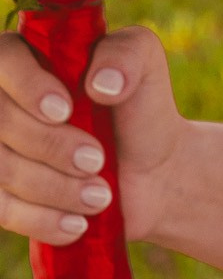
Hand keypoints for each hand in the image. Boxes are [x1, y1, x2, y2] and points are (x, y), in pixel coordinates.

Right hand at [0, 25, 187, 248]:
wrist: (152, 171)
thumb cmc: (141, 108)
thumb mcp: (146, 66)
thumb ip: (127, 54)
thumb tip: (100, 83)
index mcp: (30, 56)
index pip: (4, 59)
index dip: (27, 87)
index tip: (65, 111)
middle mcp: (5, 100)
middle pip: (0, 121)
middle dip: (51, 147)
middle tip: (98, 161)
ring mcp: (1, 148)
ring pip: (1, 168)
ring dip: (54, 187)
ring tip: (101, 196)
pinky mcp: (3, 192)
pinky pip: (0, 209)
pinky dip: (41, 219)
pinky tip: (76, 224)